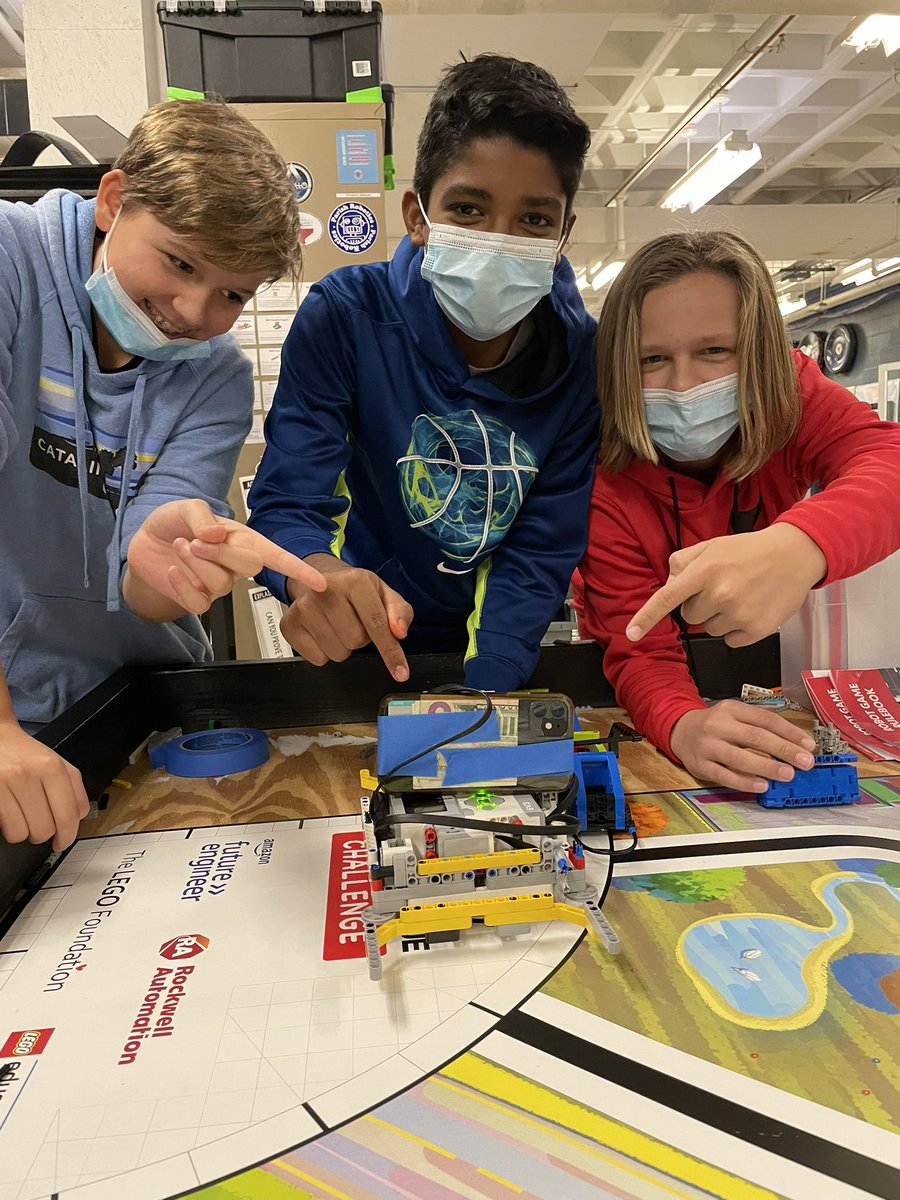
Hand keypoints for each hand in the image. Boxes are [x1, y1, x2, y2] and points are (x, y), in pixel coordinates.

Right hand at [0, 721, 88, 850]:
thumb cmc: (26, 755)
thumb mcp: (56, 764)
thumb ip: (74, 790)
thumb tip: (77, 820)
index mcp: (53, 767)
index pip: (70, 814)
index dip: (68, 836)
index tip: (63, 841)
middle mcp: (30, 773)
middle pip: (46, 828)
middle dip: (44, 833)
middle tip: (40, 824)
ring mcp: (8, 782)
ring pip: (24, 833)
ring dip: (25, 831)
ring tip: (24, 815)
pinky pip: (8, 829)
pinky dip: (10, 828)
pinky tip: (11, 814)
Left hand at [127, 499, 326, 614]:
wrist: (143, 545)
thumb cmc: (171, 524)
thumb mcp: (184, 508)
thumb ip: (201, 516)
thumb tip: (218, 535)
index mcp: (242, 539)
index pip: (277, 556)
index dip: (299, 569)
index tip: (320, 582)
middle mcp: (235, 564)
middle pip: (251, 566)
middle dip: (220, 553)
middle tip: (193, 541)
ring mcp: (218, 583)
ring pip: (220, 582)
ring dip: (195, 563)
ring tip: (180, 548)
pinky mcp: (198, 599)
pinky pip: (199, 601)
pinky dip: (182, 584)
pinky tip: (172, 571)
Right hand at [281, 554, 413, 681]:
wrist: (318, 579)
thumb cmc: (355, 591)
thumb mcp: (384, 594)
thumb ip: (399, 612)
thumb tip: (399, 631)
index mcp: (355, 580)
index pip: (377, 624)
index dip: (391, 652)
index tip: (400, 673)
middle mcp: (325, 590)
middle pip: (356, 640)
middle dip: (361, 639)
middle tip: (354, 622)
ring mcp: (304, 607)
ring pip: (338, 653)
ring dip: (343, 646)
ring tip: (338, 626)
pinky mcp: (289, 624)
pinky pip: (318, 659)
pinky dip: (325, 652)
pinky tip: (323, 632)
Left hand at [626, 525, 826, 646]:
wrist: (795, 555)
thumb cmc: (749, 550)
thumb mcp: (712, 546)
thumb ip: (683, 562)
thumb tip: (669, 584)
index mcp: (705, 571)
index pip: (668, 598)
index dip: (646, 618)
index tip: (631, 634)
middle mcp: (720, 594)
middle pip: (689, 617)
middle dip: (700, 605)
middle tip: (723, 587)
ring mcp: (739, 615)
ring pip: (710, 630)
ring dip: (719, 617)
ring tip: (741, 595)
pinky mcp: (756, 631)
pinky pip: (730, 640)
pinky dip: (737, 629)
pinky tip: (751, 608)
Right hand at [670, 701, 816, 791]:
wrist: (679, 731)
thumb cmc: (715, 726)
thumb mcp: (735, 716)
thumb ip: (760, 727)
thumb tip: (795, 745)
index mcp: (731, 709)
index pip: (765, 719)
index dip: (789, 732)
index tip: (808, 745)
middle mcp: (718, 725)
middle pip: (755, 737)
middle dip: (784, 750)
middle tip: (805, 761)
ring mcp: (708, 746)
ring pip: (740, 757)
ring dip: (767, 767)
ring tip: (788, 774)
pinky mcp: (701, 765)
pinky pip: (725, 775)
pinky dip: (745, 782)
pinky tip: (761, 785)